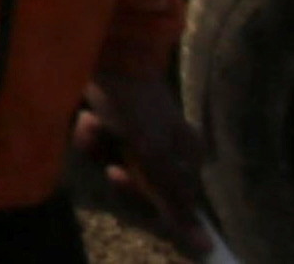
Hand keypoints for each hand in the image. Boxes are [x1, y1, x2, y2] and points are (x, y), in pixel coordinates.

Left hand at [73, 66, 207, 252]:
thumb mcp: (153, 155)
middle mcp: (168, 146)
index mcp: (188, 155)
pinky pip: (99, 145)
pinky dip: (91, 134)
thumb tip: (205, 246)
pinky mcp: (113, 121)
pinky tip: (89, 115)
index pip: (173, 201)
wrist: (104, 49)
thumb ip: (174, 199)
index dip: (146, 199)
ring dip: (99, 149)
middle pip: (138, 185)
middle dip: (118, 171)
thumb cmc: (134, 102)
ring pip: (113, 164)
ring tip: (94, 123)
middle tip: (112, 158)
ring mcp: (139, 133)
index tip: (121, 177)